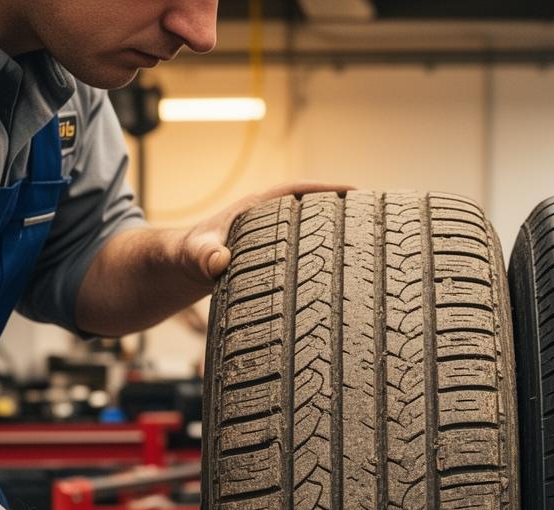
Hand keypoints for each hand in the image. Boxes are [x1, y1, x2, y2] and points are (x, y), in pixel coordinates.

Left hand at [176, 180, 353, 284]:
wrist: (180, 270)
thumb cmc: (187, 257)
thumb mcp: (194, 255)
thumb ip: (203, 256)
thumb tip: (218, 260)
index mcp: (257, 209)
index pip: (298, 191)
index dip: (327, 190)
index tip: (355, 192)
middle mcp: (269, 222)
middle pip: (312, 212)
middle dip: (341, 213)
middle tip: (373, 219)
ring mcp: (272, 241)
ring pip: (310, 235)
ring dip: (335, 238)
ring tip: (368, 248)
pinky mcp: (273, 260)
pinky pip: (304, 256)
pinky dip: (323, 261)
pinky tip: (342, 275)